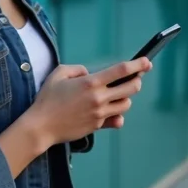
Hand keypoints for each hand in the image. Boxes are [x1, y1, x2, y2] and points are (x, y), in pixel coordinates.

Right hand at [25, 59, 151, 146]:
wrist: (40, 126)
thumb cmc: (47, 99)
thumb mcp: (59, 74)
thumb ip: (77, 69)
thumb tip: (89, 72)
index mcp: (91, 83)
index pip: (121, 71)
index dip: (138, 65)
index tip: (147, 61)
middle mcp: (99, 98)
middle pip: (131, 88)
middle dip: (137, 81)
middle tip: (134, 78)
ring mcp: (99, 113)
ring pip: (126, 104)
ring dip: (125, 97)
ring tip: (117, 94)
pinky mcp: (97, 126)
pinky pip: (116, 120)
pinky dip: (117, 115)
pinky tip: (112, 111)